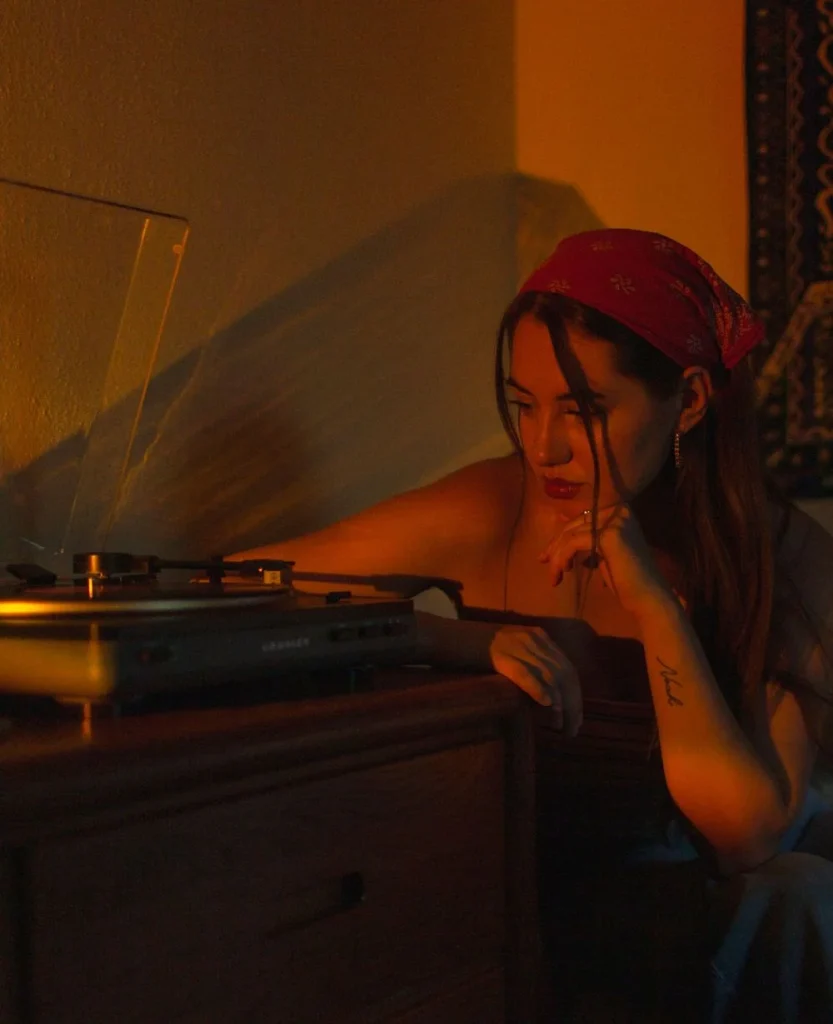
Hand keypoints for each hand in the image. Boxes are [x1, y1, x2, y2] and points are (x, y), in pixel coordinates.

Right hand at [488, 625, 582, 735]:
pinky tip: (546, 705)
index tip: (577, 718)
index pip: (567, 667)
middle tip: (573, 728)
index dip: (575, 694)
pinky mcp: (500, 656)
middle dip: (572, 703)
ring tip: (561, 726)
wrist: (451, 635)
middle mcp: (532, 640)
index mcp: (537, 637)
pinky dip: (537, 689)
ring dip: (560, 703)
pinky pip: (524, 673)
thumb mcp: (513, 651)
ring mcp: (517, 646)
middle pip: (563, 673)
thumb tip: (550, 697)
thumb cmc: (480, 648)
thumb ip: (532, 664)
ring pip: (550, 675)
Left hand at [539, 503, 675, 618]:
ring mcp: (614, 521)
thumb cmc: (627, 580)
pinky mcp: (607, 535)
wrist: (647, 597)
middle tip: (543, 562)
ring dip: (557, 556)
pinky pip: (573, 543)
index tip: (548, 555)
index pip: (582, 519)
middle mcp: (618, 511)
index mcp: (620, 511)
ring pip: (570, 534)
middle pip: (575, 524)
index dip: (562, 536)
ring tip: (554, 576)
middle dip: (555, 545)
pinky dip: (562, 558)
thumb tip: (562, 531)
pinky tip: (561, 572)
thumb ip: (588, 538)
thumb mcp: (604, 553)